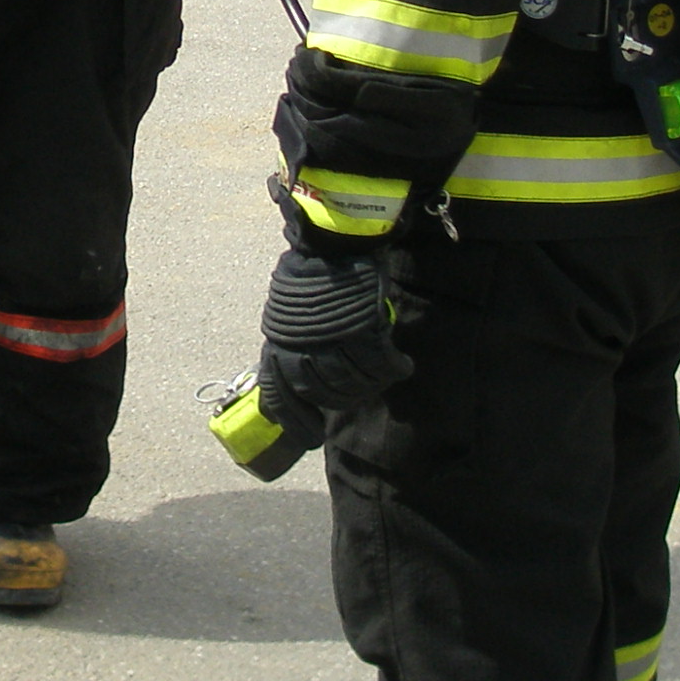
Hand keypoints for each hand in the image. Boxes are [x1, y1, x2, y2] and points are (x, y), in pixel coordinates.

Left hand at [254, 247, 409, 448]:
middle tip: (358, 396)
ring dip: (370, 385)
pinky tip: (402, 367)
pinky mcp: (360, 328)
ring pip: (353, 381)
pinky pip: (379, 362)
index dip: (296, 423)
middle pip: (324, 393)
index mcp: (277, 343)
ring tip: (381, 378)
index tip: (310, 439)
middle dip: (343, 399)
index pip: (280, 398)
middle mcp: (299, 347)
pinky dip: (394, 368)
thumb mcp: (286, 314)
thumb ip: (292, 345)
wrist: (332, 241)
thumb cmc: (310, 275)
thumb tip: (301, 379)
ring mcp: (330, 340)